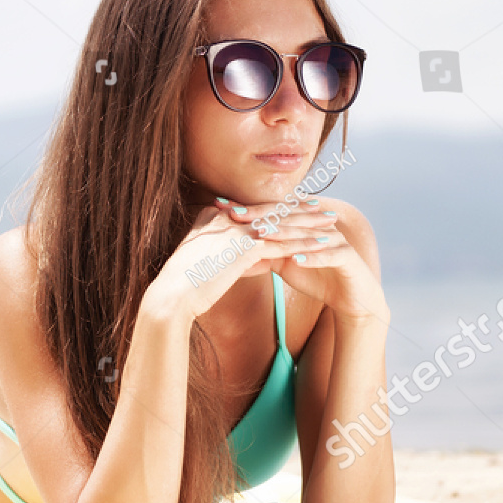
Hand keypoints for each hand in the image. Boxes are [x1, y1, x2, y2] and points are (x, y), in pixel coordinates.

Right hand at [144, 204, 316, 323]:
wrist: (172, 298)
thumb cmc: (186, 286)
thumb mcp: (210, 262)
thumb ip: (232, 253)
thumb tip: (256, 253)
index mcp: (216, 218)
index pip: (257, 211)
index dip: (281, 208)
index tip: (301, 205)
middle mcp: (227, 219)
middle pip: (272, 213)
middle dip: (300, 210)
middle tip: (322, 207)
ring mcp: (236, 231)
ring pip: (281, 225)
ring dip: (308, 224)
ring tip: (330, 222)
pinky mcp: (245, 248)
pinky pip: (282, 244)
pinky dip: (304, 243)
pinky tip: (323, 244)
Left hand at [210, 196, 388, 324]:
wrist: (352, 298)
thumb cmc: (317, 277)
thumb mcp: (285, 263)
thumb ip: (265, 251)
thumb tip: (234, 247)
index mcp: (304, 224)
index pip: (274, 212)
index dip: (250, 209)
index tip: (224, 207)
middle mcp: (319, 226)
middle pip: (288, 217)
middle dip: (261, 215)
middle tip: (236, 214)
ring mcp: (335, 239)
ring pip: (307, 234)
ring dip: (284, 233)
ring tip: (261, 233)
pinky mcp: (348, 257)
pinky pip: (330, 255)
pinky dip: (313, 257)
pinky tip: (297, 259)